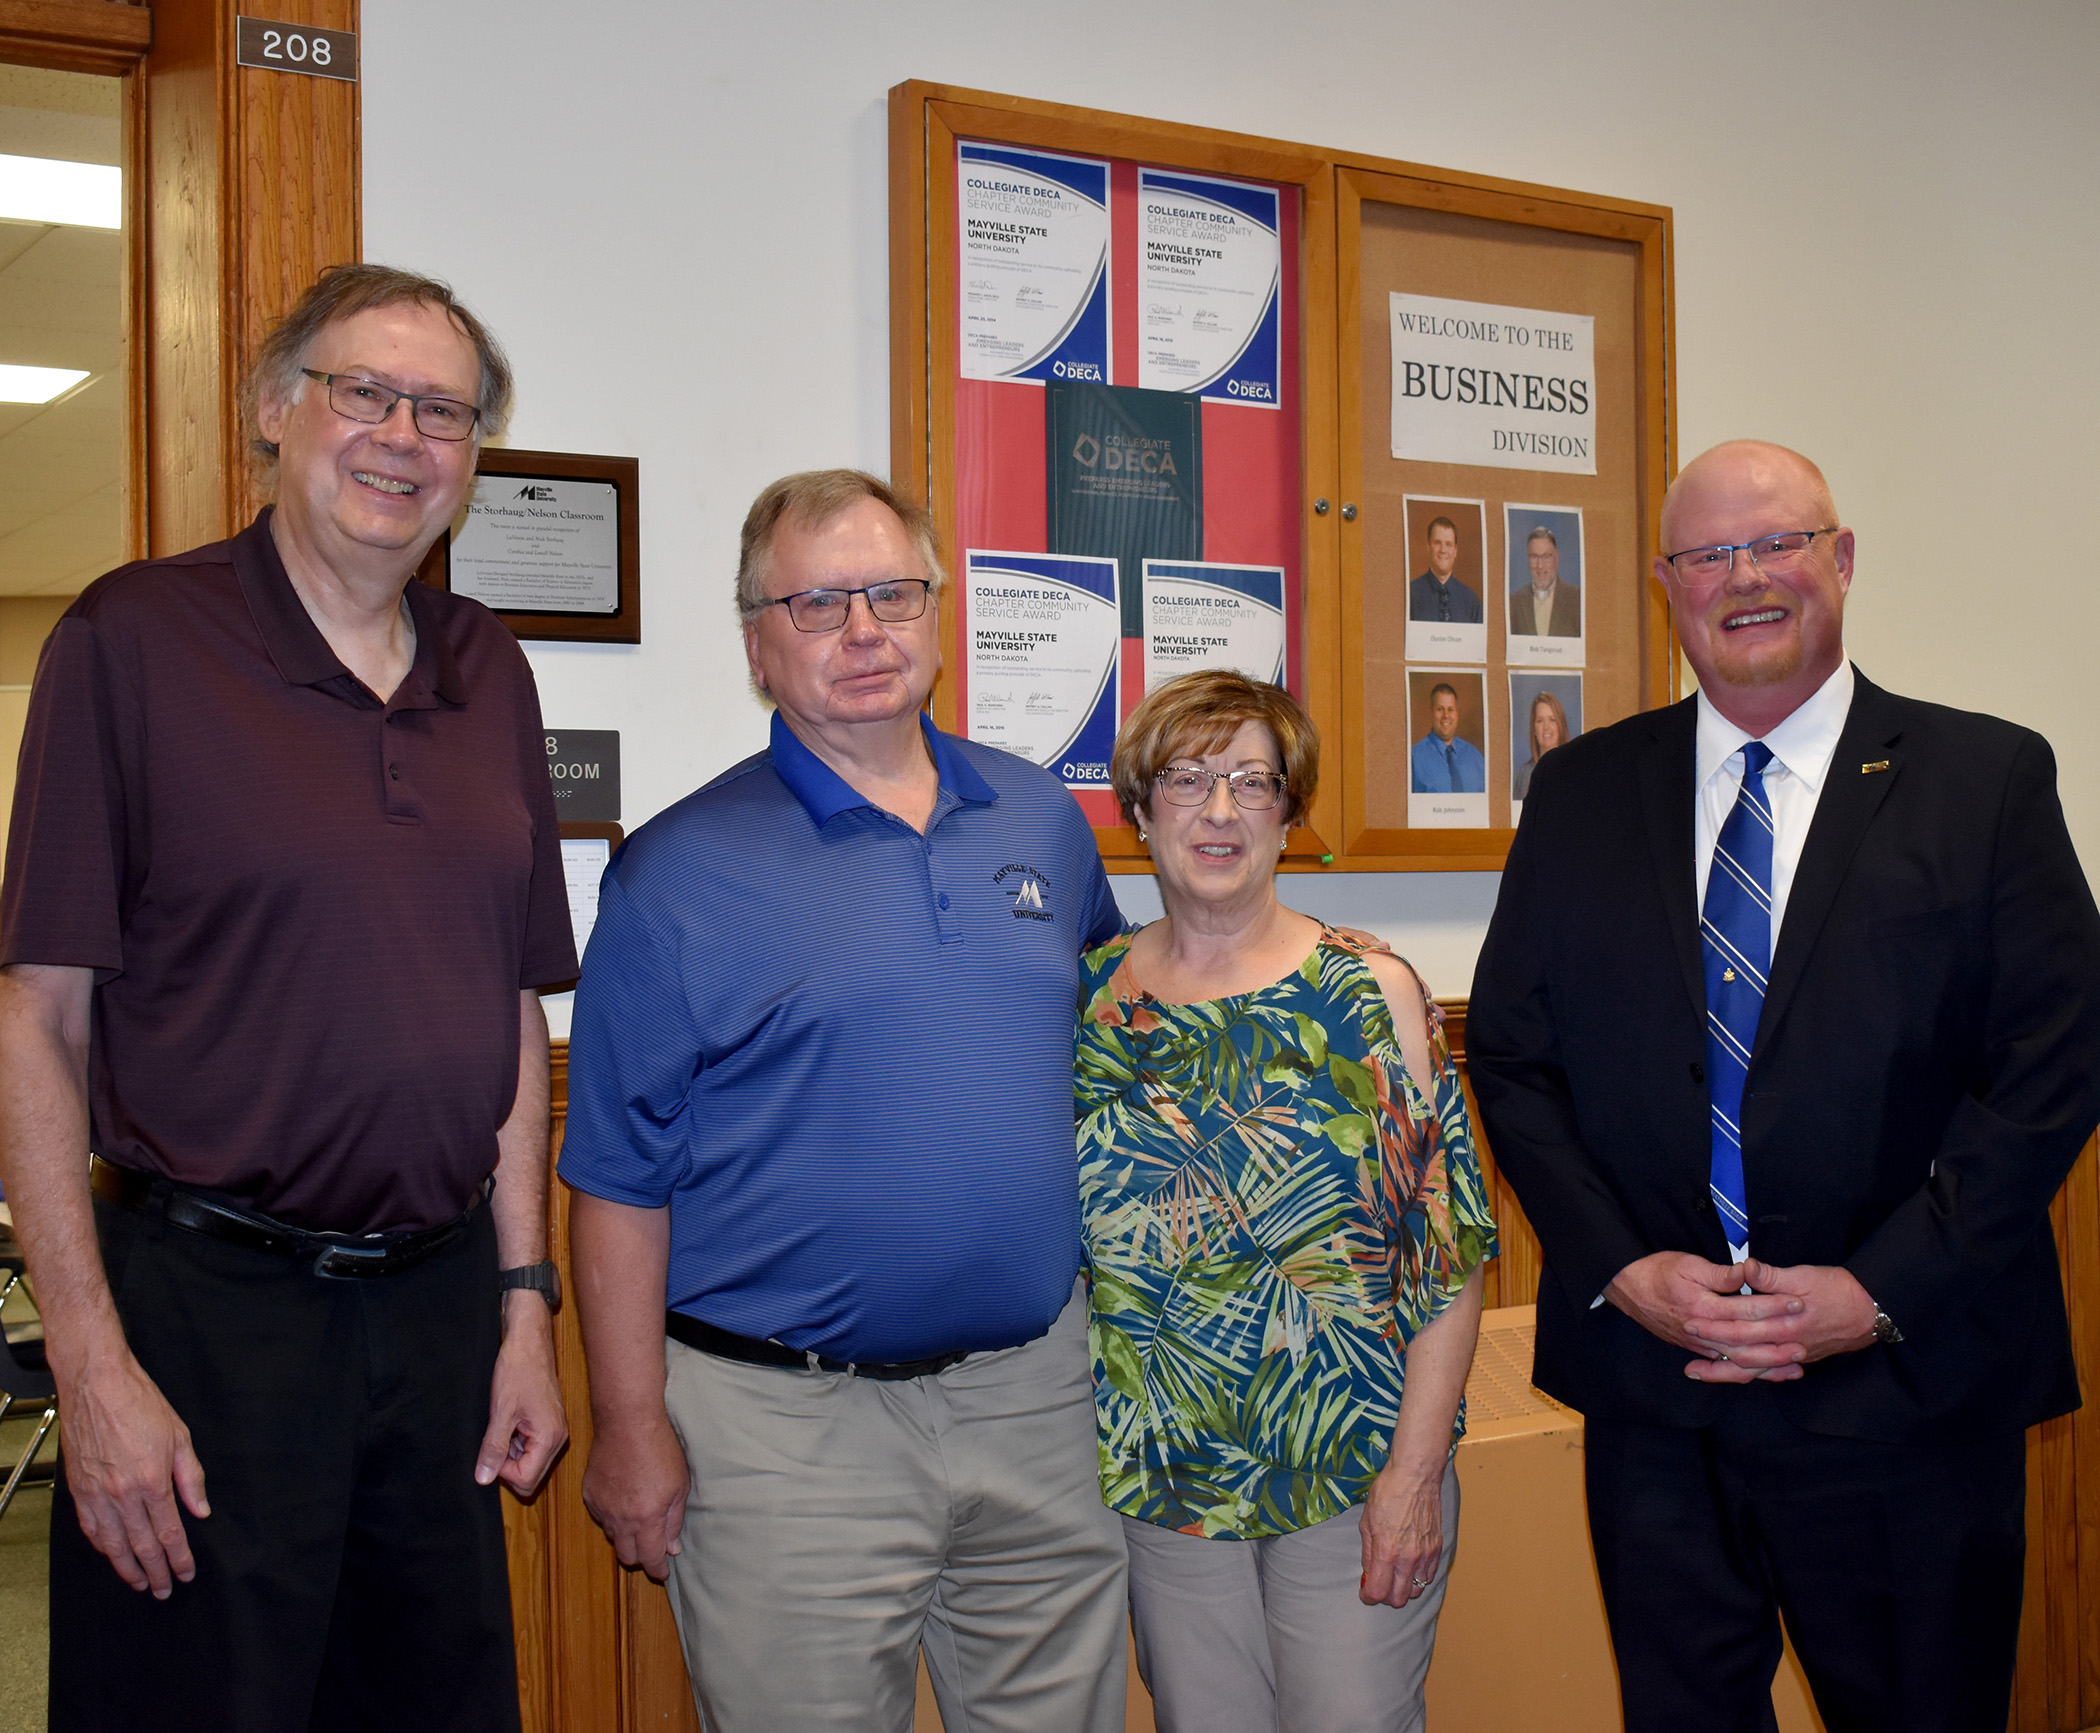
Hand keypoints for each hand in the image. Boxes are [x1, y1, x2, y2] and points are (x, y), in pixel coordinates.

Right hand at [57, 1346, 208, 1596]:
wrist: (97, 1384)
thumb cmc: (140, 1404)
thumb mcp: (180, 1436)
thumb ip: (191, 1478)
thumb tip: (201, 1510)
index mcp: (152, 1480)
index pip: (169, 1532)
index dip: (179, 1558)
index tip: (187, 1573)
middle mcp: (122, 1493)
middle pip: (141, 1545)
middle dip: (156, 1571)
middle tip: (164, 1590)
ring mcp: (96, 1494)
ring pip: (112, 1544)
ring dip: (127, 1568)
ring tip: (140, 1583)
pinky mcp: (77, 1490)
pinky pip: (91, 1529)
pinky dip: (102, 1548)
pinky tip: (112, 1556)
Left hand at [477, 1293, 568, 1495]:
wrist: (529, 1342)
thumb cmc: (518, 1370)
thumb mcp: (501, 1412)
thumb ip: (493, 1449)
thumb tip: (484, 1479)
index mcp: (550, 1437)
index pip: (526, 1480)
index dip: (502, 1471)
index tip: (493, 1449)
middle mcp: (558, 1438)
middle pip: (530, 1476)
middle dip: (508, 1465)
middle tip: (497, 1437)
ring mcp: (554, 1431)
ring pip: (529, 1462)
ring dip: (511, 1452)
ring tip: (505, 1424)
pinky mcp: (548, 1424)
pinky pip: (530, 1447)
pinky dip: (515, 1441)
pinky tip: (510, 1420)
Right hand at [581, 1412, 689, 1581]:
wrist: (627, 1423)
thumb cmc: (660, 1449)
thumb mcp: (679, 1486)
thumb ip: (674, 1521)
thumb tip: (672, 1548)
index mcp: (646, 1519)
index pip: (650, 1558)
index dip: (658, 1570)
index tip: (663, 1572)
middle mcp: (621, 1519)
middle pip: (627, 1556)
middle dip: (641, 1557)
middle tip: (653, 1548)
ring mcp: (602, 1508)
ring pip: (613, 1537)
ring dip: (627, 1536)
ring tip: (640, 1520)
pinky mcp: (590, 1495)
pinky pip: (601, 1517)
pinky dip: (613, 1517)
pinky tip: (624, 1501)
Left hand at [1359, 1459, 1443, 1606]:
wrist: (1415, 1475)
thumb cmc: (1388, 1492)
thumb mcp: (1367, 1521)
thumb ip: (1368, 1552)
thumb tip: (1368, 1573)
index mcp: (1387, 1551)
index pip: (1378, 1592)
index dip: (1368, 1597)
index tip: (1365, 1593)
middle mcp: (1408, 1558)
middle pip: (1399, 1599)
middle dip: (1385, 1596)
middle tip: (1378, 1584)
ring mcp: (1425, 1555)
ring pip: (1416, 1591)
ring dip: (1403, 1588)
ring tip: (1395, 1575)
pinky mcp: (1437, 1549)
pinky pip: (1429, 1576)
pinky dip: (1418, 1577)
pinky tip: (1409, 1566)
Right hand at [1604, 1250, 1805, 1384]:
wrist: (1626, 1287)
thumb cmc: (1656, 1271)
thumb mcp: (1687, 1264)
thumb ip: (1720, 1274)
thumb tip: (1747, 1273)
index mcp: (1702, 1306)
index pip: (1746, 1309)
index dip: (1773, 1306)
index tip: (1798, 1301)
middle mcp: (1702, 1331)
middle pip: (1747, 1341)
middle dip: (1778, 1343)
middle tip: (1805, 1342)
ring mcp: (1699, 1344)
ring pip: (1738, 1360)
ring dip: (1768, 1365)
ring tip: (1795, 1367)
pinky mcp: (1696, 1349)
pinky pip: (1726, 1367)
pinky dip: (1748, 1372)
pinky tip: (1767, 1373)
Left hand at [1680, 1260, 1878, 1382]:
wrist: (1872, 1310)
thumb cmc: (1838, 1289)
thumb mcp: (1803, 1276)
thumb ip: (1771, 1277)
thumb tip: (1746, 1268)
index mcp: (1782, 1325)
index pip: (1739, 1329)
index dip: (1713, 1327)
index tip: (1690, 1323)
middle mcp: (1787, 1345)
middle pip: (1742, 1356)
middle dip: (1713, 1358)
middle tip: (1688, 1362)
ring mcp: (1795, 1354)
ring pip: (1755, 1370)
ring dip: (1728, 1373)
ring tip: (1702, 1374)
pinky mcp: (1802, 1356)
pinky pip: (1772, 1371)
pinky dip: (1754, 1375)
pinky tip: (1739, 1375)